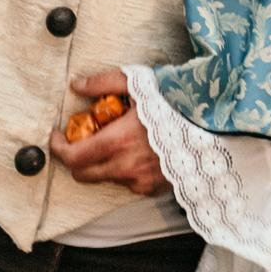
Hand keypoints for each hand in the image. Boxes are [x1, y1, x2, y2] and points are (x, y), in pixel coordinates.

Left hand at [48, 70, 169, 196]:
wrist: (213, 124)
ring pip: (106, 178)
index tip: (58, 135)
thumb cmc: (174, 101)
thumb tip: (77, 85)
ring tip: (114, 141)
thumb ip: (103, 83)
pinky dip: (124, 170)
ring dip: (101, 163)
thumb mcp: (136, 83)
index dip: (58, 148)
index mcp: (117, 142)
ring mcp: (141, 181)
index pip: (73, 158)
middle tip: (82, 139)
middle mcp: (126, 167)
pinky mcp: (155, 189)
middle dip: (76, 158)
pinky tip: (136, 152)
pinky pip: (129, 184)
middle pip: (83, 175)